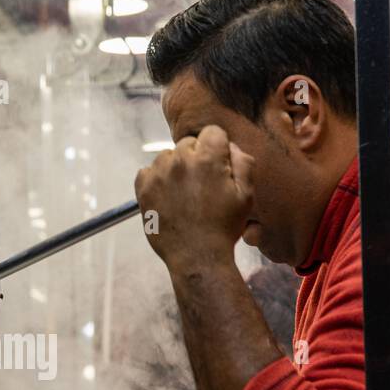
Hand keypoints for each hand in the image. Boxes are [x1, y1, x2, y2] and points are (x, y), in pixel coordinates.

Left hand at [135, 125, 254, 266]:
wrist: (197, 257)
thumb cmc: (224, 227)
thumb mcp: (246, 195)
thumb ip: (243, 162)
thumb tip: (230, 145)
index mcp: (207, 158)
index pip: (212, 132)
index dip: (218, 148)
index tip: (218, 166)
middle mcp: (179, 160)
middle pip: (188, 143)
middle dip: (196, 158)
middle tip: (202, 185)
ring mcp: (158, 174)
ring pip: (167, 156)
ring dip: (175, 168)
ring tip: (184, 193)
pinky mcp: (143, 189)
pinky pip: (147, 171)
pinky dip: (156, 179)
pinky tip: (168, 197)